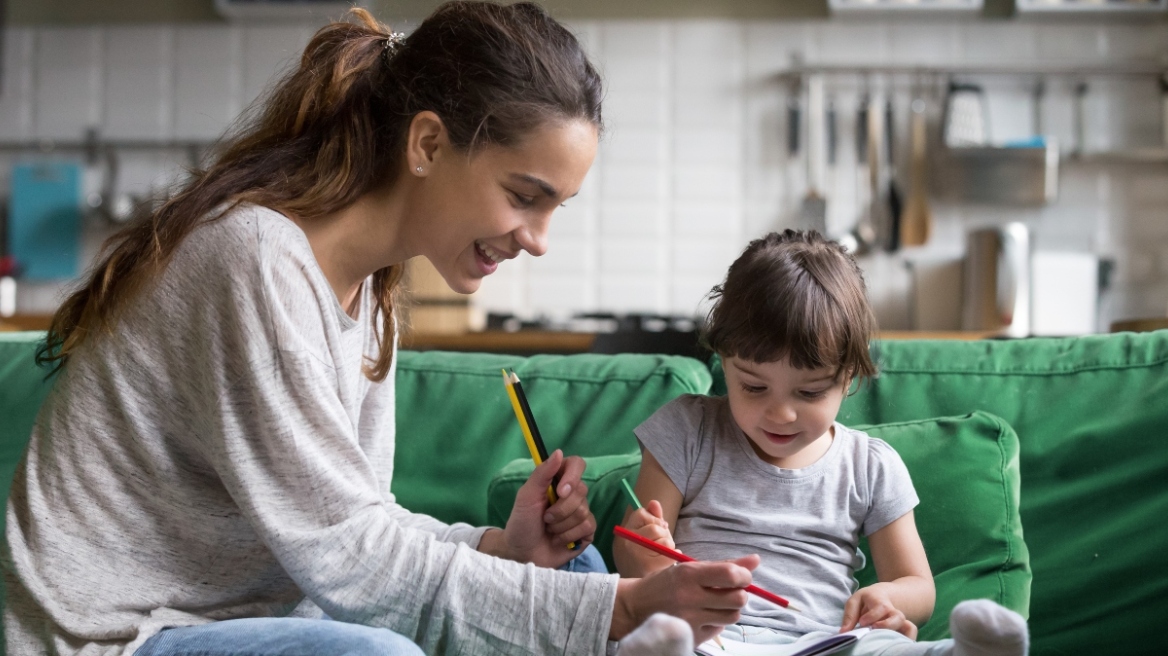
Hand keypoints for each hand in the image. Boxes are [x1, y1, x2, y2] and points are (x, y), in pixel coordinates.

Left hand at [488, 450, 595, 568]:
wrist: (522, 553)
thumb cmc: (522, 522)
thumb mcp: (526, 496)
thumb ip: (542, 474)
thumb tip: (559, 452)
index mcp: (558, 481)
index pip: (577, 465)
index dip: (572, 476)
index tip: (561, 491)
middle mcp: (572, 494)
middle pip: (581, 491)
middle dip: (560, 509)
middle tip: (545, 518)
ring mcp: (581, 513)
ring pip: (583, 511)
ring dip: (561, 525)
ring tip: (549, 530)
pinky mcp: (586, 532)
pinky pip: (588, 527)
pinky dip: (569, 535)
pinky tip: (558, 539)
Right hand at [611, 554, 760, 644]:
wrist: (634, 608)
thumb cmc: (664, 584)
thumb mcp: (689, 568)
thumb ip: (723, 565)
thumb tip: (756, 560)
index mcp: (688, 574)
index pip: (731, 574)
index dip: (744, 575)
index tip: (742, 575)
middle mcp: (690, 598)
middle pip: (738, 599)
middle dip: (739, 593)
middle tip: (730, 590)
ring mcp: (690, 620)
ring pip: (732, 616)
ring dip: (729, 608)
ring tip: (715, 602)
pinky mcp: (690, 637)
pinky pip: (719, 629)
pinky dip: (717, 621)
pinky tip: (703, 615)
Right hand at [621, 500, 676, 572]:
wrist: (637, 590)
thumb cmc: (645, 559)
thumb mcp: (645, 535)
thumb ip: (651, 518)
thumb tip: (654, 502)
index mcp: (626, 532)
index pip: (641, 513)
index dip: (653, 520)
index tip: (657, 529)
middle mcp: (629, 543)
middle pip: (656, 528)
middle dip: (664, 534)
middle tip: (660, 545)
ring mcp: (637, 556)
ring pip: (666, 541)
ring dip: (669, 547)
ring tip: (662, 555)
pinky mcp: (649, 568)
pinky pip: (671, 553)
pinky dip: (675, 556)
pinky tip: (669, 561)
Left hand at [840, 584, 918, 638]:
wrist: (887, 595)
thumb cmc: (868, 600)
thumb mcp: (856, 600)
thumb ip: (850, 615)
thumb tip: (843, 633)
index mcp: (880, 601)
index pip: (880, 607)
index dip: (872, 615)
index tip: (862, 622)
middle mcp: (893, 611)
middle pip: (898, 617)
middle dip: (888, 625)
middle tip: (874, 629)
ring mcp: (901, 621)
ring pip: (909, 627)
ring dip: (899, 635)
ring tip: (885, 641)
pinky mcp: (904, 629)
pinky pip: (911, 634)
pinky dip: (907, 640)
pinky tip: (894, 645)